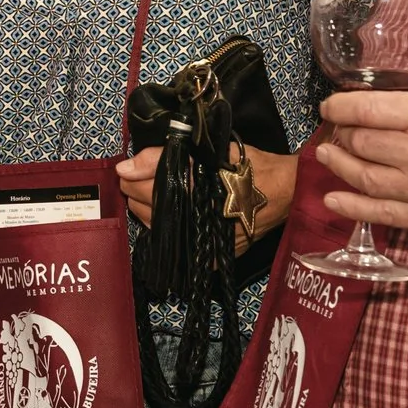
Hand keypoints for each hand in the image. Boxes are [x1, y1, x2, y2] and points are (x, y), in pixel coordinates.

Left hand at [117, 145, 296, 251]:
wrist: (284, 191)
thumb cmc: (246, 165)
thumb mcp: (207, 150)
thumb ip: (162, 156)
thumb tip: (123, 168)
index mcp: (190, 189)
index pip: (139, 187)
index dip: (130, 176)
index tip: (130, 170)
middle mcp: (193, 220)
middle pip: (144, 210)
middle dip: (137, 194)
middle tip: (142, 182)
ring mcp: (202, 242)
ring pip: (156, 229)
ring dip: (150, 213)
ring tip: (159, 198)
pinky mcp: (210, 257)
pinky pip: (176, 248)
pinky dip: (169, 233)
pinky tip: (175, 220)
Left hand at [315, 89, 407, 237]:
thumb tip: (375, 110)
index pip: (367, 110)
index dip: (339, 108)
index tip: (329, 107)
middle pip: (360, 143)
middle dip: (341, 135)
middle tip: (337, 131)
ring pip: (363, 177)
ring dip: (339, 165)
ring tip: (327, 155)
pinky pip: (379, 214)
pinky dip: (350, 206)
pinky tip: (332, 198)